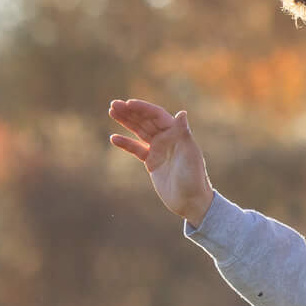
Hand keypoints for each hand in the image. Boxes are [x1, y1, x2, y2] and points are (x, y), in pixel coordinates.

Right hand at [107, 99, 212, 226]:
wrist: (191, 201)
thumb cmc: (193, 177)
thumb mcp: (189, 155)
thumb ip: (183, 134)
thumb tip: (181, 113)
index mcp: (177, 133)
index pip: (157, 115)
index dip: (142, 108)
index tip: (128, 104)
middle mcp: (167, 138)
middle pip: (145, 120)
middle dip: (130, 112)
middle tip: (113, 105)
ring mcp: (159, 150)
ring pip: (139, 131)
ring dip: (126, 122)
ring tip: (111, 111)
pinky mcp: (152, 162)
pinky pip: (136, 149)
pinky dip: (126, 143)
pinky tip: (114, 138)